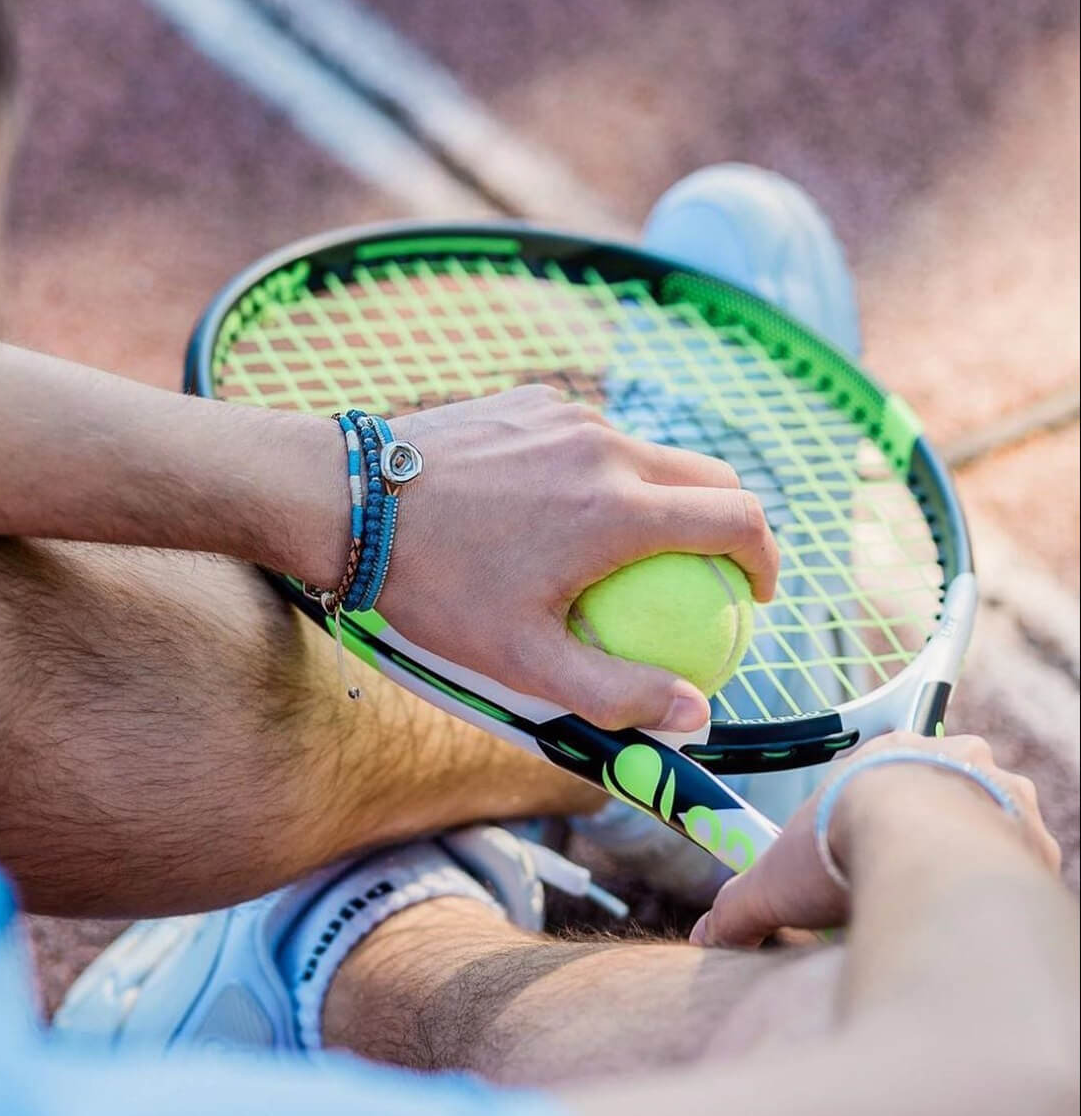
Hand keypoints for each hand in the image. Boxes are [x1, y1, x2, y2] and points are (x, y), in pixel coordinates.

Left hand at [311, 386, 778, 731]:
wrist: (349, 500)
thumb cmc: (435, 587)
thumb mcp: (524, 660)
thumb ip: (617, 692)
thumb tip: (694, 714)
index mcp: (621, 508)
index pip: (739, 519)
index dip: (767, 558)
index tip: (755, 595)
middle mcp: (606, 447)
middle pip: (710, 474)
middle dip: (732, 521)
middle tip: (712, 571)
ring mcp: (567, 415)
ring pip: (650, 451)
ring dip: (665, 495)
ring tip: (633, 545)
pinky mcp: (531, 401)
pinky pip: (591, 435)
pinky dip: (605, 471)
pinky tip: (559, 510)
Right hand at [689, 732, 1060, 947]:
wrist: (921, 855)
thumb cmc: (841, 849)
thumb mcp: (775, 881)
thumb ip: (739, 908)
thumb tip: (704, 939)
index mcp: (887, 750)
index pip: (886, 775)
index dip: (875, 812)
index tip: (866, 846)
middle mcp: (951, 757)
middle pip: (944, 788)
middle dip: (930, 824)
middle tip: (908, 869)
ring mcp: (1000, 791)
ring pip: (991, 816)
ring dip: (973, 847)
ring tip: (945, 893)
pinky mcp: (1034, 832)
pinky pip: (1024, 853)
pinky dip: (1005, 877)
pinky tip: (977, 905)